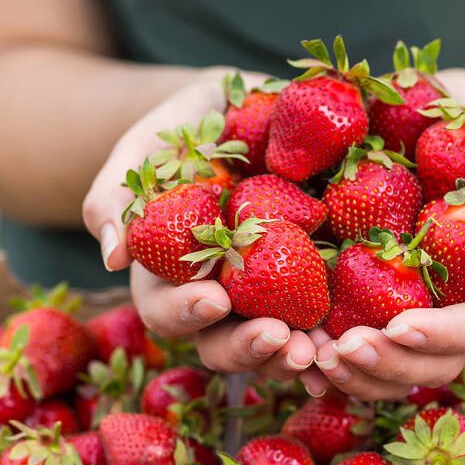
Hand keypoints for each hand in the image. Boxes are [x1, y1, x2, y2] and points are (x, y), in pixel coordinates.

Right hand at [82, 68, 315, 378]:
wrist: (251, 107)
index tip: (213, 298)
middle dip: (247, 347)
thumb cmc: (186, 128)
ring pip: (274, 345)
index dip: (186, 312)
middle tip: (277, 337)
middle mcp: (220, 296)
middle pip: (222, 343)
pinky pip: (324, 319)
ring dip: (292, 357)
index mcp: (170, 274)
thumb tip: (113, 257)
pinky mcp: (316, 280)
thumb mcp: (146, 148)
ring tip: (316, 352)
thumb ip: (118, 196)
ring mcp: (269, 293)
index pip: (167, 309)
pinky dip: (335, 337)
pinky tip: (351, 341)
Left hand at [300, 70, 464, 399]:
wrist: (438, 118)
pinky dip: (322, 359)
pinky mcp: (366, 301)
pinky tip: (291, 352)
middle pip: (429, 365)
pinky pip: (349, 346)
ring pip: (389, 372)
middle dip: (387, 367)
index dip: (442, 336)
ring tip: (310, 356)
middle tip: (340, 350)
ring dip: (350, 376)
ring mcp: (408, 312)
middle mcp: (450, 312)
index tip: (400, 326)